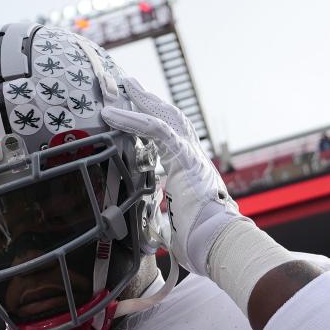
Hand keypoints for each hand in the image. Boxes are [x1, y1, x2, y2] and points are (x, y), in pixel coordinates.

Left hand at [101, 77, 246, 275]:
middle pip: (168, 117)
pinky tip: (112, 115)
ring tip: (119, 87)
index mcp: (188, 169)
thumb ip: (160, 222)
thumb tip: (147, 240)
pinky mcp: (185, 158)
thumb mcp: (171, 226)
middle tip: (126, 85)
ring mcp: (191, 155)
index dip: (151, 119)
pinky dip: (132, 120)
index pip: (169, 136)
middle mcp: (192, 156)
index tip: (134, 109)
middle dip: (146, 100)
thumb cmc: (198, 241)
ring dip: (139, 100)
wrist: (218, 244)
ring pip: (163, 116)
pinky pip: (156, 131)